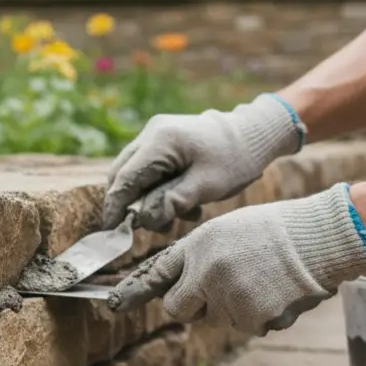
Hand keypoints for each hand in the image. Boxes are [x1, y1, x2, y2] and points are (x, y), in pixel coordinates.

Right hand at [101, 94, 304, 230]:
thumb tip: (142, 218)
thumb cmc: (235, 159)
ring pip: (135, 174)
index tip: (111, 231)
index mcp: (160, 141)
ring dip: (149, 199)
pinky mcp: (163, 140)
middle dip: (133, 205)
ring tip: (180, 215)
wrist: (254, 134)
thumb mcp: (206, 186)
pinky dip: (159, 189)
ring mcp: (156, 134)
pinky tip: (183, 203)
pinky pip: (149, 169)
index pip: (125, 178)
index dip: (115, 207)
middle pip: (123, 175)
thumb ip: (171, 202)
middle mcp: (152, 133)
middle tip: (154, 226)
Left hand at [107, 184, 365, 335]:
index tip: (112, 305)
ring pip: (221, 318)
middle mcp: (206, 272)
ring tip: (266, 278)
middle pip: (180, 308)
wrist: (318, 238)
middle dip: (194, 305)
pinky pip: (250, 326)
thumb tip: (193, 286)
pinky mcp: (251, 318)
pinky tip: (279, 292)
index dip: (133, 291)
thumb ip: (204, 257)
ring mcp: (227, 297)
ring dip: (238, 307)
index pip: (157, 273)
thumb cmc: (278, 231)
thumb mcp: (230, 231)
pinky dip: (264, 316)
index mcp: (199, 246)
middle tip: (224, 287)